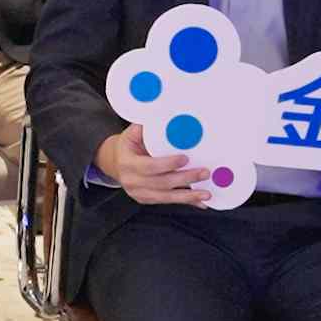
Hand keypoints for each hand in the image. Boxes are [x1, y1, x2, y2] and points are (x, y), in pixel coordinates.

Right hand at [94, 125, 215, 204]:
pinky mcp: (147, 200)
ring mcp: (139, 193)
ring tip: (206, 193)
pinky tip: (201, 202)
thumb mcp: (132, 133)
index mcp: (127, 163)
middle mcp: (132, 181)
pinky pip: (168, 201)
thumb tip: (167, 117)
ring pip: (166, 197)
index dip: (168, 163)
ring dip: (188, 195)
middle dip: (185, 178)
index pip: (149, 166)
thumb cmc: (128, 144)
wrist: (115, 162)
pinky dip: (186, 201)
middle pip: (161, 183)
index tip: (185, 158)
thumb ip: (146, 128)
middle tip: (204, 172)